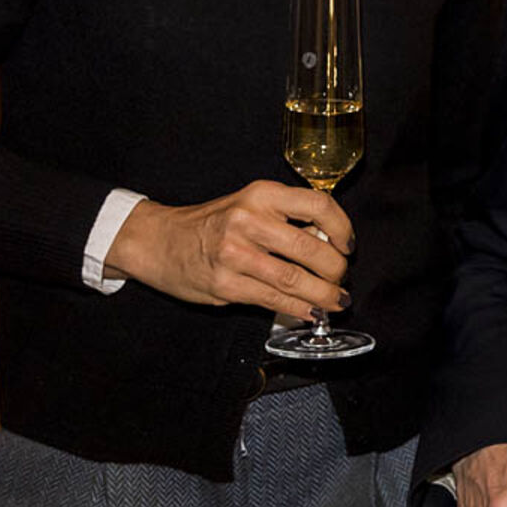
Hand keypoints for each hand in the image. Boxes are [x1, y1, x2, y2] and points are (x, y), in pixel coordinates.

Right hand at [104, 181, 353, 317]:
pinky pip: (274, 300)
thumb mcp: (248, 205)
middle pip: (311, 248)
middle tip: (342, 279)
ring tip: (336, 301)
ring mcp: (235, 254)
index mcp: (261, 194)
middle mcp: (249, 220)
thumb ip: (285, 219)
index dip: (342, 228)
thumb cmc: (210, 223)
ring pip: (295, 280)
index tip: (348, 245)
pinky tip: (311, 312)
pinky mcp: (226, 285)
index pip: (318, 205)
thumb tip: (329, 242)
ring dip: (324, 296)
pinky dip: (299, 309)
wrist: (159, 240)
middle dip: (336, 270)